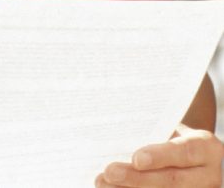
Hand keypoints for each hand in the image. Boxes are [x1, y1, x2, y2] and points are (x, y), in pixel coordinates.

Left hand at [95, 124, 223, 186]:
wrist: (190, 153)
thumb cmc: (173, 134)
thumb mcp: (171, 128)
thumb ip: (153, 132)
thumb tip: (116, 133)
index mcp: (205, 148)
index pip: (184, 152)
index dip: (160, 156)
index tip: (136, 159)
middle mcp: (208, 175)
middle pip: (172, 180)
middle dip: (138, 178)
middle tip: (110, 172)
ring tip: (104, 183)